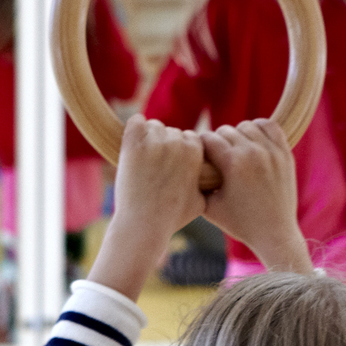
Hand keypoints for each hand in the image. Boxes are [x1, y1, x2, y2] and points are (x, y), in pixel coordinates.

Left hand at [88, 116, 205, 299]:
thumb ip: (207, 184)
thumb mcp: (200, 201)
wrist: (144, 224)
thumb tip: (213, 180)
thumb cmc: (173, 216)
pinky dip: (134, 128)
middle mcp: (177, 142)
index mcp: (196, 152)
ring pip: (153, 127)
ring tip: (143, 162)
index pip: (189, 138)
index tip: (171, 164)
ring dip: (149, 139)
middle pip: (171, 132)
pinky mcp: (133, 143)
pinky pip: (135, 121)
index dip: (180, 151)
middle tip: (155, 167)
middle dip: (165, 146)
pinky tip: (133, 144)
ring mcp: (155, 141)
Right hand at [200, 119, 310, 272]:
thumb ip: (196, 184)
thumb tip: (184, 165)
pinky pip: (270, 127)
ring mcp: (271, 151)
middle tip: (216, 158)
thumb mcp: (209, 207)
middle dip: (217, 143)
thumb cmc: (240, 223)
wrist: (274, 233)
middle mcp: (252, 152)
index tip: (200, 157)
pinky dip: (259, 129)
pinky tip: (253, 141)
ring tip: (234, 150)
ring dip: (237, 135)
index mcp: (232, 163)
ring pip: (247, 126)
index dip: (200, 147)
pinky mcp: (285, 153)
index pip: (208, 139)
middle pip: (225, 130)